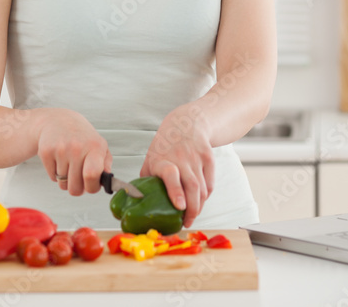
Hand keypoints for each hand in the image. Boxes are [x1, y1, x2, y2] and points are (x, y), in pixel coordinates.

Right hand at [36, 109, 111, 196]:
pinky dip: (56, 174)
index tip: (92, 186)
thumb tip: (108, 181)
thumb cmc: (82, 136)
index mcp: (95, 147)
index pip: (92, 175)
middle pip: (75, 188)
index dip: (92, 187)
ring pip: (63, 184)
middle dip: (78, 188)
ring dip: (66, 179)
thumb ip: (106, 165)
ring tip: (69, 164)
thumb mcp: (99, 145)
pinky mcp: (46, 152)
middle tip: (79, 177)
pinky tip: (60, 161)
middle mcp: (77, 148)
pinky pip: (52, 177)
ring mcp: (60, 150)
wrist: (58, 120)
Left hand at [140, 107, 213, 227]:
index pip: (170, 174)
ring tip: (191, 216)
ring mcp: (197, 158)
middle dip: (192, 209)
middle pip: (192, 186)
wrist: (186, 124)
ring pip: (203, 189)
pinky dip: (205, 197)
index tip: (179, 206)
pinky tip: (199, 202)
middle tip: (186, 222)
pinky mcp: (209, 159)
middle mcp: (181, 158)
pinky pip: (210, 184)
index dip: (175, 191)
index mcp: (162, 159)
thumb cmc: (164, 146)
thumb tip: (137, 204)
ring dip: (199, 206)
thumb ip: (146, 180)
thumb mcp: (150, 159)